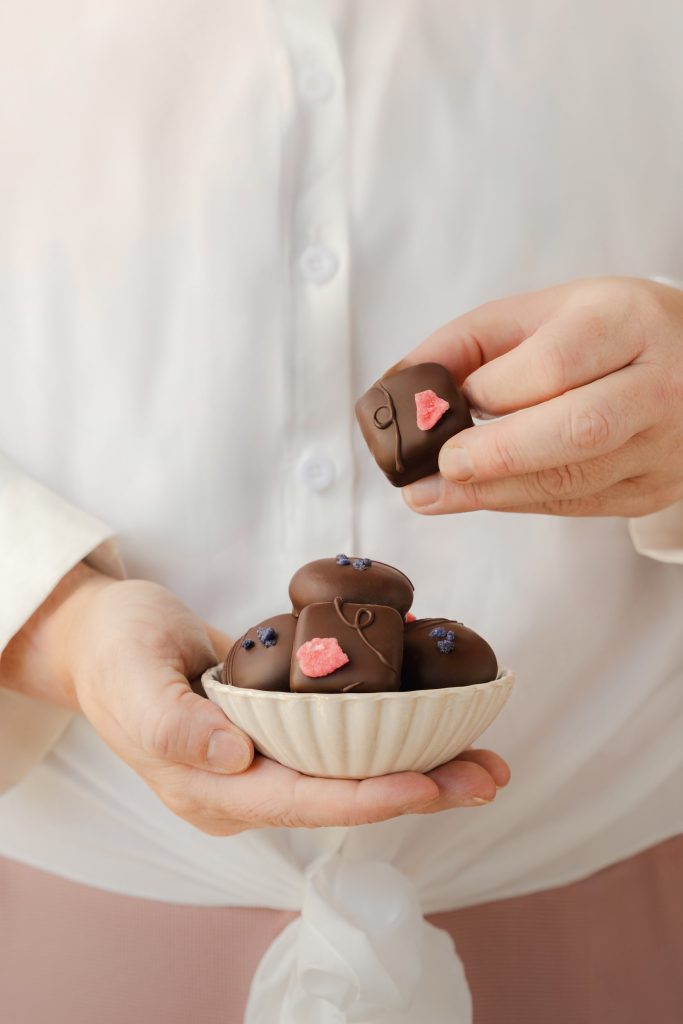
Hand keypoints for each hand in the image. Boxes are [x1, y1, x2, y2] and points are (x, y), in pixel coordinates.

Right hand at [1, 563, 509, 832]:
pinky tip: (435, 723)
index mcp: (208, 788)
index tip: (428, 783)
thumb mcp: (131, 678)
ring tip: (484, 759)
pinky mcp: (277, 735)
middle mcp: (243, 787)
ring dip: (419, 767)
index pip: (301, 802)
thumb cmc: (114, 652)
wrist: (102, 636)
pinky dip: (391, 736)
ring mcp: (261, 762)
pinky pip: (341, 743)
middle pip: (341, 798)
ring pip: (350, 775)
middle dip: (417, 790)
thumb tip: (233, 759)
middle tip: (487, 776)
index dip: (368, 797)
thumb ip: (173, 726)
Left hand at [401, 277, 682, 516]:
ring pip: (574, 482)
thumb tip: (400, 383)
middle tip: (437, 470)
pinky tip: (484, 494)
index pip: (554, 365)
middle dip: (495, 456)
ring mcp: (663, 445)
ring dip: (494, 493)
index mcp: (628, 322)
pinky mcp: (653, 488)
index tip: (443, 406)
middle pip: (576, 430)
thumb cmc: (609, 330)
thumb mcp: (544, 312)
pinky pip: (578, 505)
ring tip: (434, 494)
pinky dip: (522, 501)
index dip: (492, 391)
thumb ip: (470, 342)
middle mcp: (658, 385)